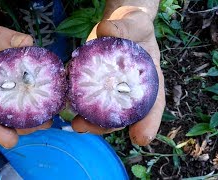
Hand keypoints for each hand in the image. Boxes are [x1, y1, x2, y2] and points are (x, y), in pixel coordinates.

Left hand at [72, 6, 165, 145]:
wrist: (117, 26)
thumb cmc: (134, 26)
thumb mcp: (136, 22)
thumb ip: (126, 27)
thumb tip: (106, 30)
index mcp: (148, 81)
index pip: (153, 104)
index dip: (148, 122)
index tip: (140, 138)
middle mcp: (128, 91)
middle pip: (120, 115)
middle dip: (104, 126)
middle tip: (85, 127)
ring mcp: (109, 90)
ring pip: (101, 111)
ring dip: (88, 120)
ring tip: (75, 123)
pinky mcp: (92, 84)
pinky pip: (85, 96)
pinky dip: (75, 101)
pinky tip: (64, 103)